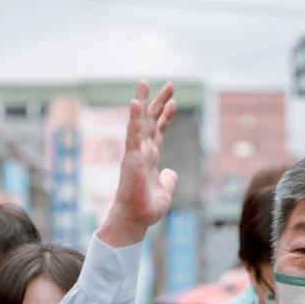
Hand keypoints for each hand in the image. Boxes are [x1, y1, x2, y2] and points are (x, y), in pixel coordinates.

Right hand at [100, 81, 177, 247]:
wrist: (135, 220)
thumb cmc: (146, 209)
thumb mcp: (165, 192)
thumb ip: (169, 180)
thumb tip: (171, 172)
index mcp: (150, 158)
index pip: (158, 131)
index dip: (165, 116)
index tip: (173, 101)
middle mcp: (142, 152)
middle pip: (150, 121)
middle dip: (158, 102)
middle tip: (169, 84)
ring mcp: (135, 154)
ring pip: (139, 123)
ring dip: (142, 102)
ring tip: (144, 83)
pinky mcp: (131, 159)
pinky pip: (132, 135)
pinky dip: (133, 119)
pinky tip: (135, 103)